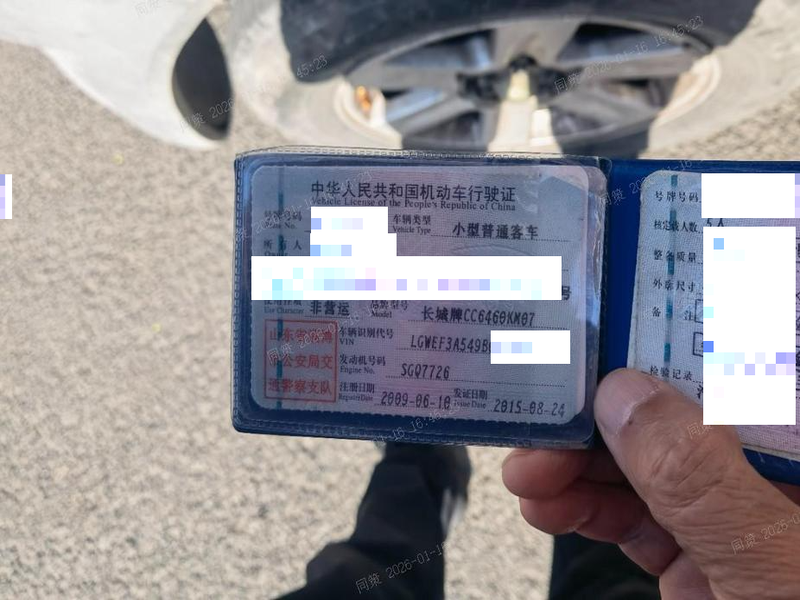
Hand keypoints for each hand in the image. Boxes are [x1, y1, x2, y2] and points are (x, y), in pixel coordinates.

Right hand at [502, 368, 799, 598]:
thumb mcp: (770, 561)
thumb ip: (702, 480)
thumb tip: (625, 395)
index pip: (736, 373)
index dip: (662, 347)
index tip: (594, 338)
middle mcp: (768, 481)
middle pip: (675, 419)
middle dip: (596, 418)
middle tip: (539, 421)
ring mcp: (731, 523)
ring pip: (642, 469)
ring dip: (574, 467)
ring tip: (525, 473)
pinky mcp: (698, 563)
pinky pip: (633, 521)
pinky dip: (583, 511)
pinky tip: (546, 505)